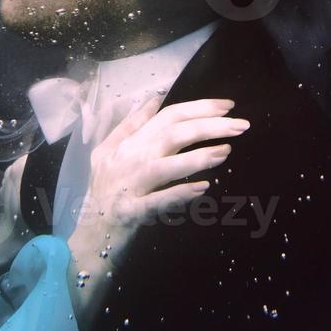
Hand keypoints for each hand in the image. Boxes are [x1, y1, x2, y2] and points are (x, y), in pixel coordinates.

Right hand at [67, 96, 247, 325]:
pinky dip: (178, 193)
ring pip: (163, 165)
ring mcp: (129, 186)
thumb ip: (131, 124)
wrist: (90, 232)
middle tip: (240, 126)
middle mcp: (127, 159)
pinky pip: (157, 201)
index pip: (166, 116)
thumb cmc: (104, 190)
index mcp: (126, 143)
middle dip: (207, 126)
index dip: (197, 108)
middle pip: (170, 134)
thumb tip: (154, 98)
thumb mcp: (109, 151)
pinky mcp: (131, 212)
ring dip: (196, 157)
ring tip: (225, 152)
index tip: (227, 106)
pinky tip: (202, 187)